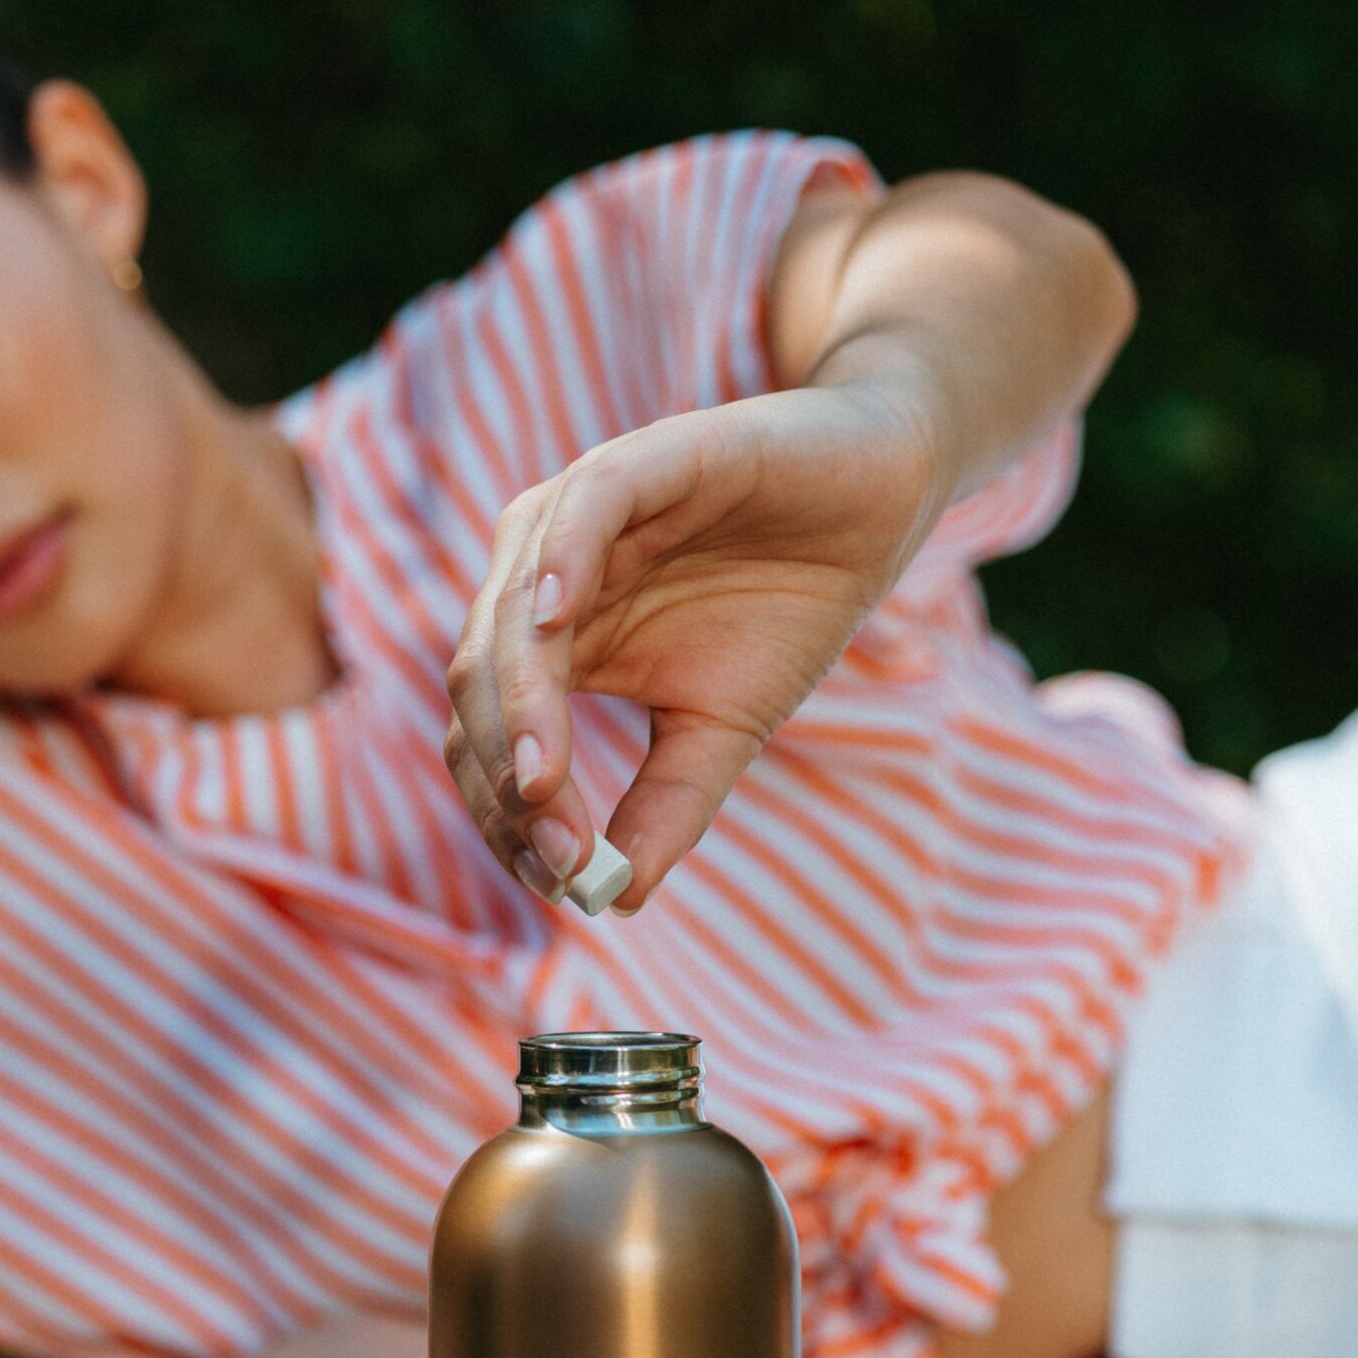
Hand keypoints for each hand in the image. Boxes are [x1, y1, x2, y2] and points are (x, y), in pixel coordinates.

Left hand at [444, 374, 947, 911]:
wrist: (877, 500)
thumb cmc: (788, 608)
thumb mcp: (723, 730)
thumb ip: (666, 805)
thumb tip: (619, 899)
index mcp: (547, 645)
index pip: (485, 736)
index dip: (507, 814)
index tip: (556, 883)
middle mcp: (541, 580)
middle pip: (480, 681)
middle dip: (510, 778)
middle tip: (557, 853)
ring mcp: (582, 516)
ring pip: (513, 609)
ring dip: (521, 701)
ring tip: (540, 781)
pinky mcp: (645, 459)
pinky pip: (583, 509)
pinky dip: (561, 562)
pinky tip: (556, 621)